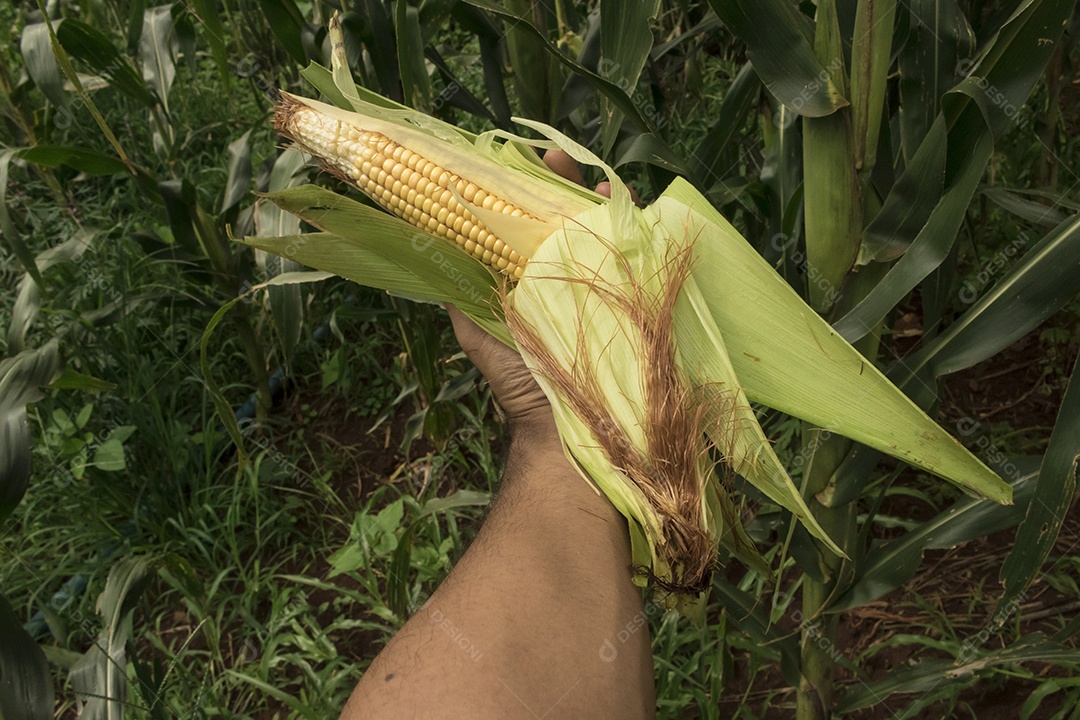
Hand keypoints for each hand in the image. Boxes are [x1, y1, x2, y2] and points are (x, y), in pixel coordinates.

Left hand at [448, 150, 616, 438]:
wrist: (563, 429)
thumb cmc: (521, 384)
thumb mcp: (480, 335)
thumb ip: (461, 298)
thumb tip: (433, 252)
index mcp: (535, 280)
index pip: (533, 224)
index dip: (529, 194)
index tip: (521, 167)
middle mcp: (571, 278)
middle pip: (570, 218)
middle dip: (564, 185)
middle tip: (555, 160)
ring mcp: (605, 287)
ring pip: (604, 230)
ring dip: (599, 200)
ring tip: (591, 178)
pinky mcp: (634, 300)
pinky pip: (636, 256)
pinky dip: (633, 228)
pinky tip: (623, 207)